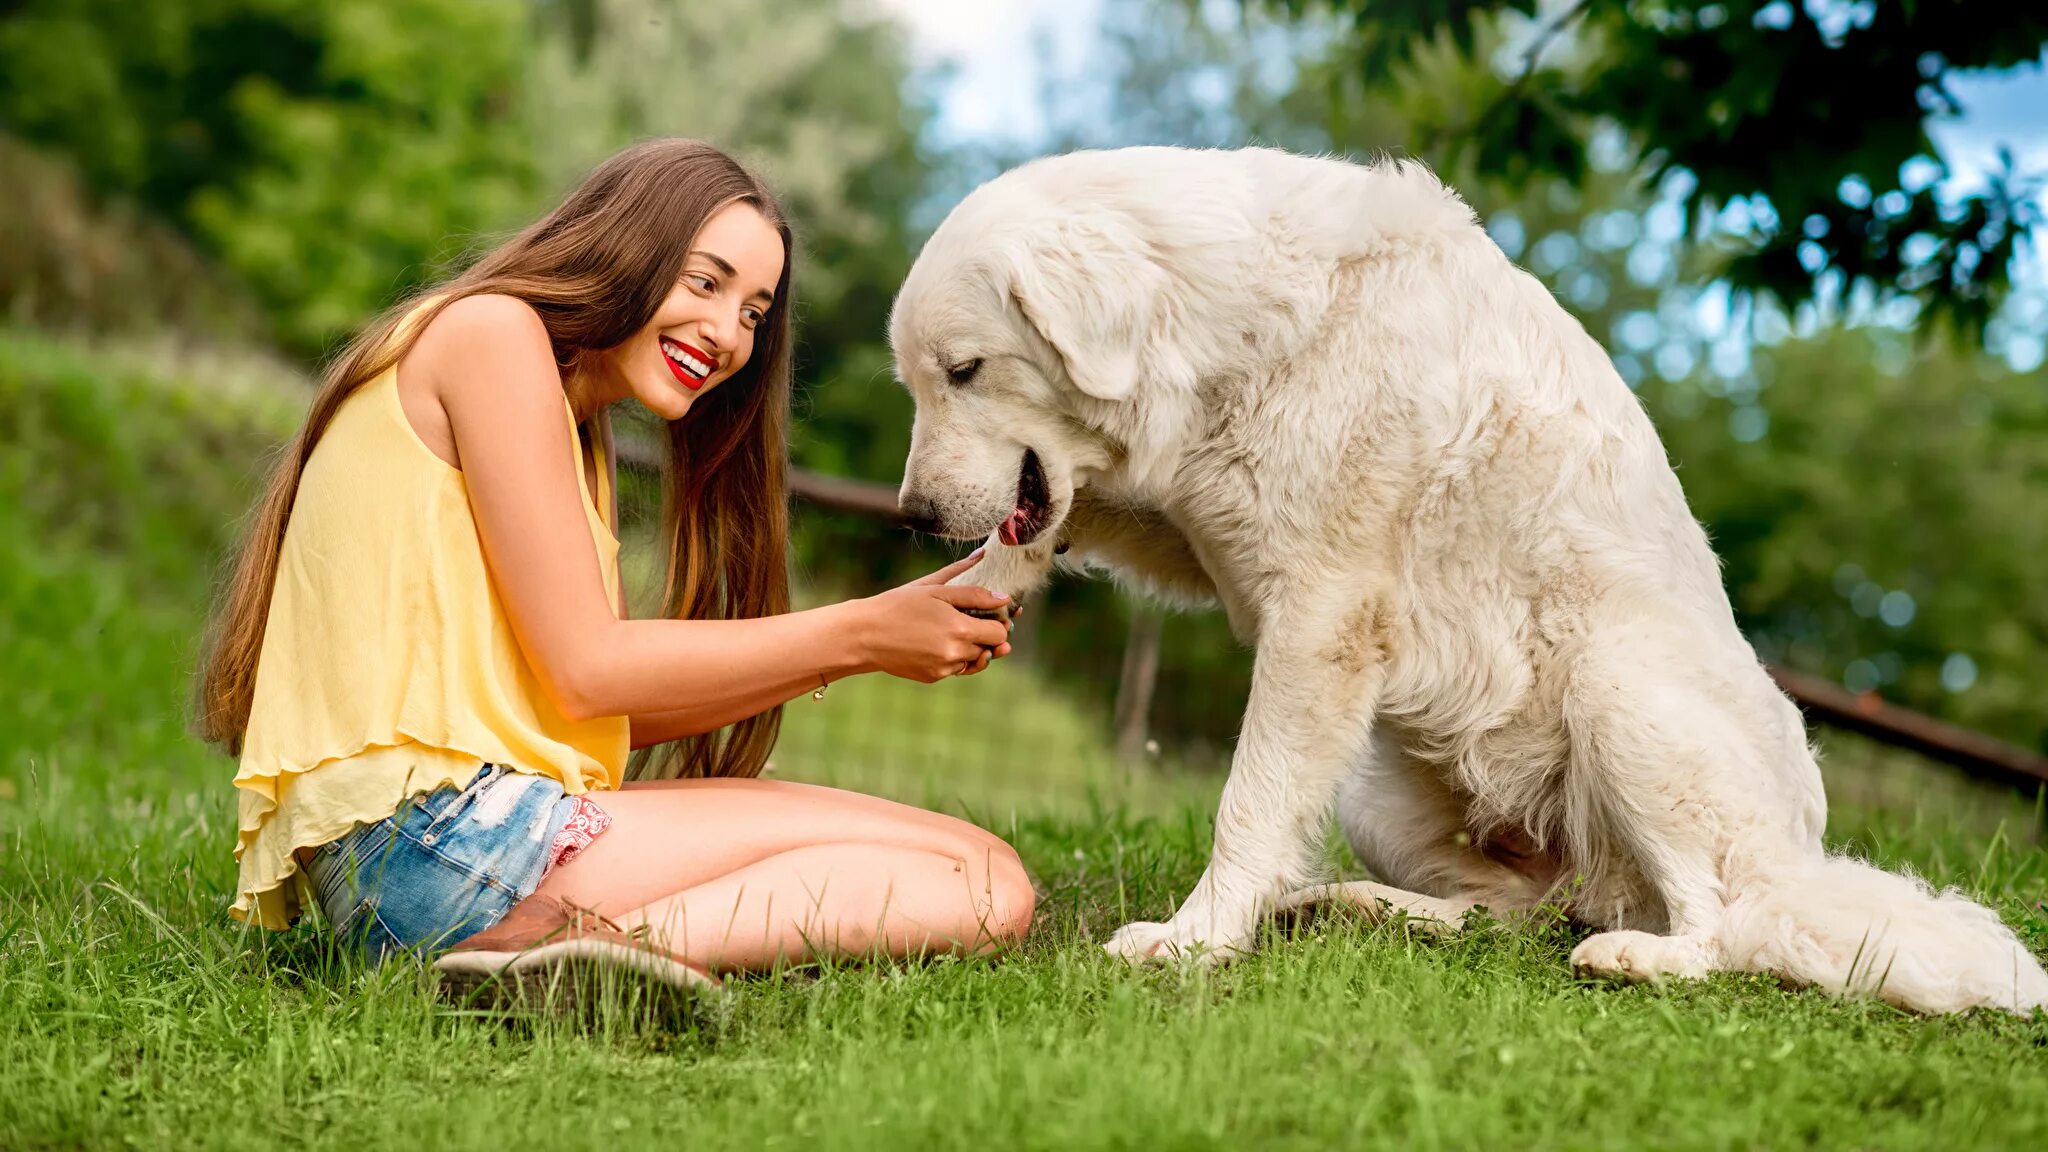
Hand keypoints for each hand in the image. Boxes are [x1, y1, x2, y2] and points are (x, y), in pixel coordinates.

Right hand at [849, 552, 1014, 682]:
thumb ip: (973, 594)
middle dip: (985, 635)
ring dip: (970, 648)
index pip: (1000, 633)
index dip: (999, 622)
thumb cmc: (899, 605)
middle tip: (971, 620)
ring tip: (951, 631)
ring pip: (974, 661)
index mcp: (960, 630)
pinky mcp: (933, 677)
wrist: (865, 635)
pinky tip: (935, 642)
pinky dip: (952, 656)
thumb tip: (1004, 597)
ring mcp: (944, 669)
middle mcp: (956, 654)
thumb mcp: (935, 590)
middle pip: (990, 649)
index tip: (990, 614)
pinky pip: (955, 668)